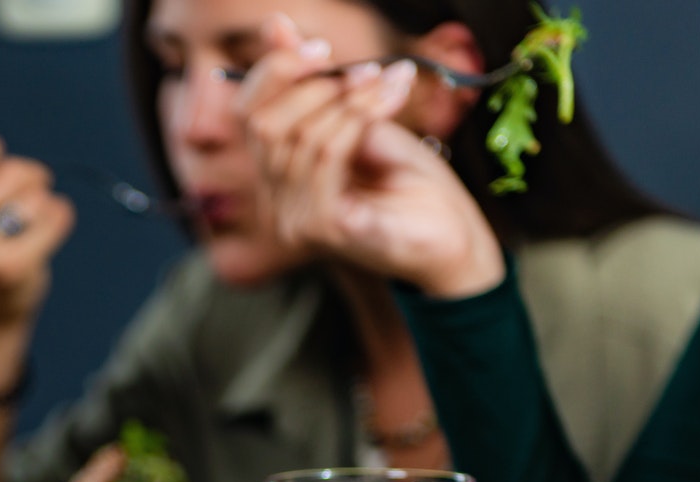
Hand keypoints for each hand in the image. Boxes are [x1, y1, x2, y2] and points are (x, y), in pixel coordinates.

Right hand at [238, 18, 503, 297]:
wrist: (452, 237)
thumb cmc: (410, 184)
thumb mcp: (361, 119)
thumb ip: (321, 84)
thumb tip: (278, 27)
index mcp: (280, 175)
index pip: (247, 116)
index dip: (273, 72)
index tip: (318, 47)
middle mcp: (277, 201)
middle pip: (261, 125)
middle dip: (314, 84)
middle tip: (365, 69)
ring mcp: (295, 219)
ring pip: (299, 137)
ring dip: (349, 98)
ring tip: (388, 82)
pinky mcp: (323, 228)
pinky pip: (326, 158)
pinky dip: (358, 118)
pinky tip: (389, 100)